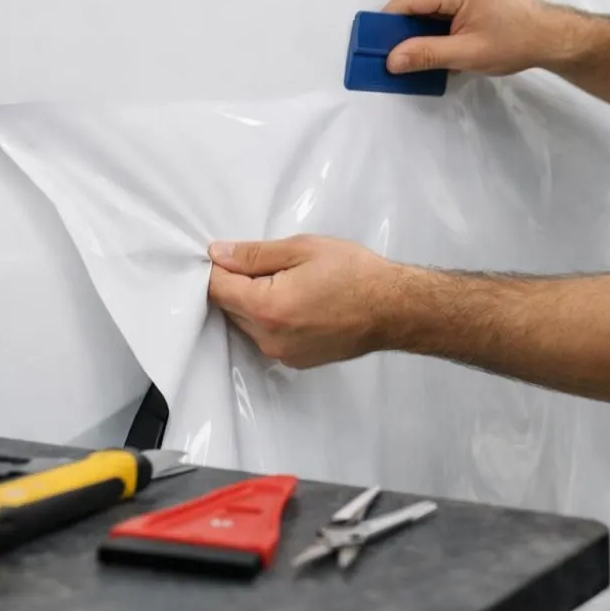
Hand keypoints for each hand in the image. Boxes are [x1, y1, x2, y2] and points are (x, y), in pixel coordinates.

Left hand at [207, 235, 401, 368]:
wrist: (393, 308)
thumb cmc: (354, 273)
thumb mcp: (303, 249)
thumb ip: (254, 254)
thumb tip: (217, 254)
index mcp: (267, 307)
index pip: (216, 288)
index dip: (220, 267)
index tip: (236, 254)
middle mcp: (268, 338)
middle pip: (229, 308)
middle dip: (239, 285)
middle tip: (272, 266)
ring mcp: (281, 354)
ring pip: (246, 324)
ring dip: (254, 303)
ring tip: (290, 284)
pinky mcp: (294, 361)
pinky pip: (266, 337)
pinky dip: (272, 320)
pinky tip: (299, 304)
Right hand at [382, 0, 582, 75]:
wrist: (551, 35)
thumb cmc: (515, 43)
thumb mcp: (468, 54)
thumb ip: (427, 55)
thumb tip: (392, 60)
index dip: (388, 24)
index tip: (376, 48)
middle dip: (403, 26)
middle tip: (397, 56)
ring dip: (419, 25)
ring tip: (421, 52)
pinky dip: (433, 20)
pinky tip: (438, 41)